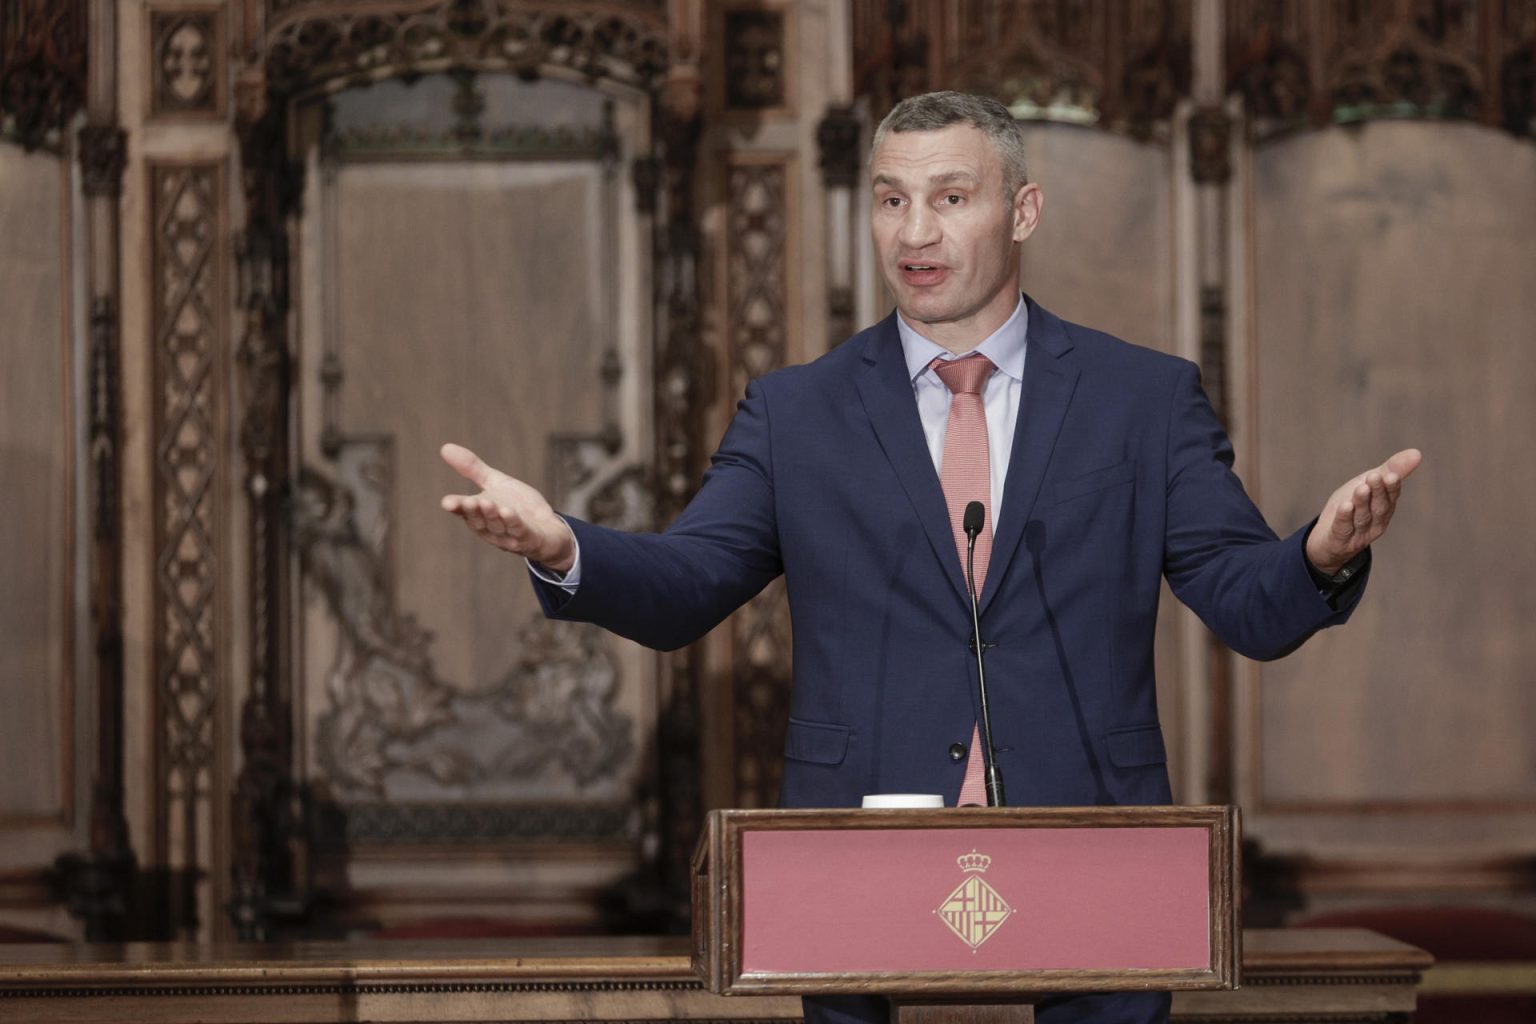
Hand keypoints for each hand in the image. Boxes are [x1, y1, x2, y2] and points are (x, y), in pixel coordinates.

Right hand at [439, 443, 575, 572]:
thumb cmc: (518, 507)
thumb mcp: (496, 483)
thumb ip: (472, 469)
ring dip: (492, 516)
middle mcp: (492, 529)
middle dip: (474, 512)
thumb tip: (444, 447)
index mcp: (480, 515)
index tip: (447, 502)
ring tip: (488, 503)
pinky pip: (520, 532)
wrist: (549, 528)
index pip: (465, 512)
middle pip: (479, 522)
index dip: (456, 507)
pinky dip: (514, 523)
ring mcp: (510, 537)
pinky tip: (508, 512)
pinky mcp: (530, 539)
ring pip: (498, 527)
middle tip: (468, 501)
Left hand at [1305, 448, 1421, 575]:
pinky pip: (1343, 528)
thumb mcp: (1368, 484)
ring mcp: (1359, 533)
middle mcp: (1375, 522)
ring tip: (1361, 488)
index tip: (1391, 475)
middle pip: (1379, 507)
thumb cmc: (1352, 506)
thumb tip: (1417, 453)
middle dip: (1378, 492)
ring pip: (1362, 517)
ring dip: (1362, 502)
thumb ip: (1391, 469)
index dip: (1391, 487)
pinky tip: (1344, 506)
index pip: (1391, 497)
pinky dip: (1344, 517)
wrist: (1328, 538)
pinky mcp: (1340, 540)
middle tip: (1375, 477)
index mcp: (1384, 507)